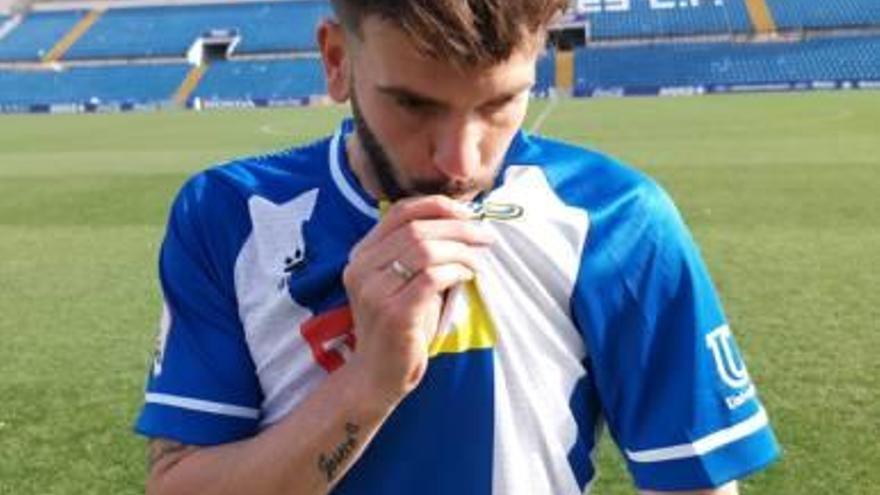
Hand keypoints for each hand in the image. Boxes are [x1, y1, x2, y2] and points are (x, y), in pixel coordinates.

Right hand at [342, 195, 493, 408]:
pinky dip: (456, 272)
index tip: (468, 213)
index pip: (399, 211)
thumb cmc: (400, 325)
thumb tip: (464, 221)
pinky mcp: (393, 313)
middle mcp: (361, 268)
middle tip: (486, 235)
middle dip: (459, 227)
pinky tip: (468, 276)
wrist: (377, 375)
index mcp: (361, 254)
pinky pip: (432, 278)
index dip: (437, 206)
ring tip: (478, 261)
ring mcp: (374, 291)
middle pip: (417, 229)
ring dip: (461, 250)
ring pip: (425, 250)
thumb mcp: (402, 281)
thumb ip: (419, 251)